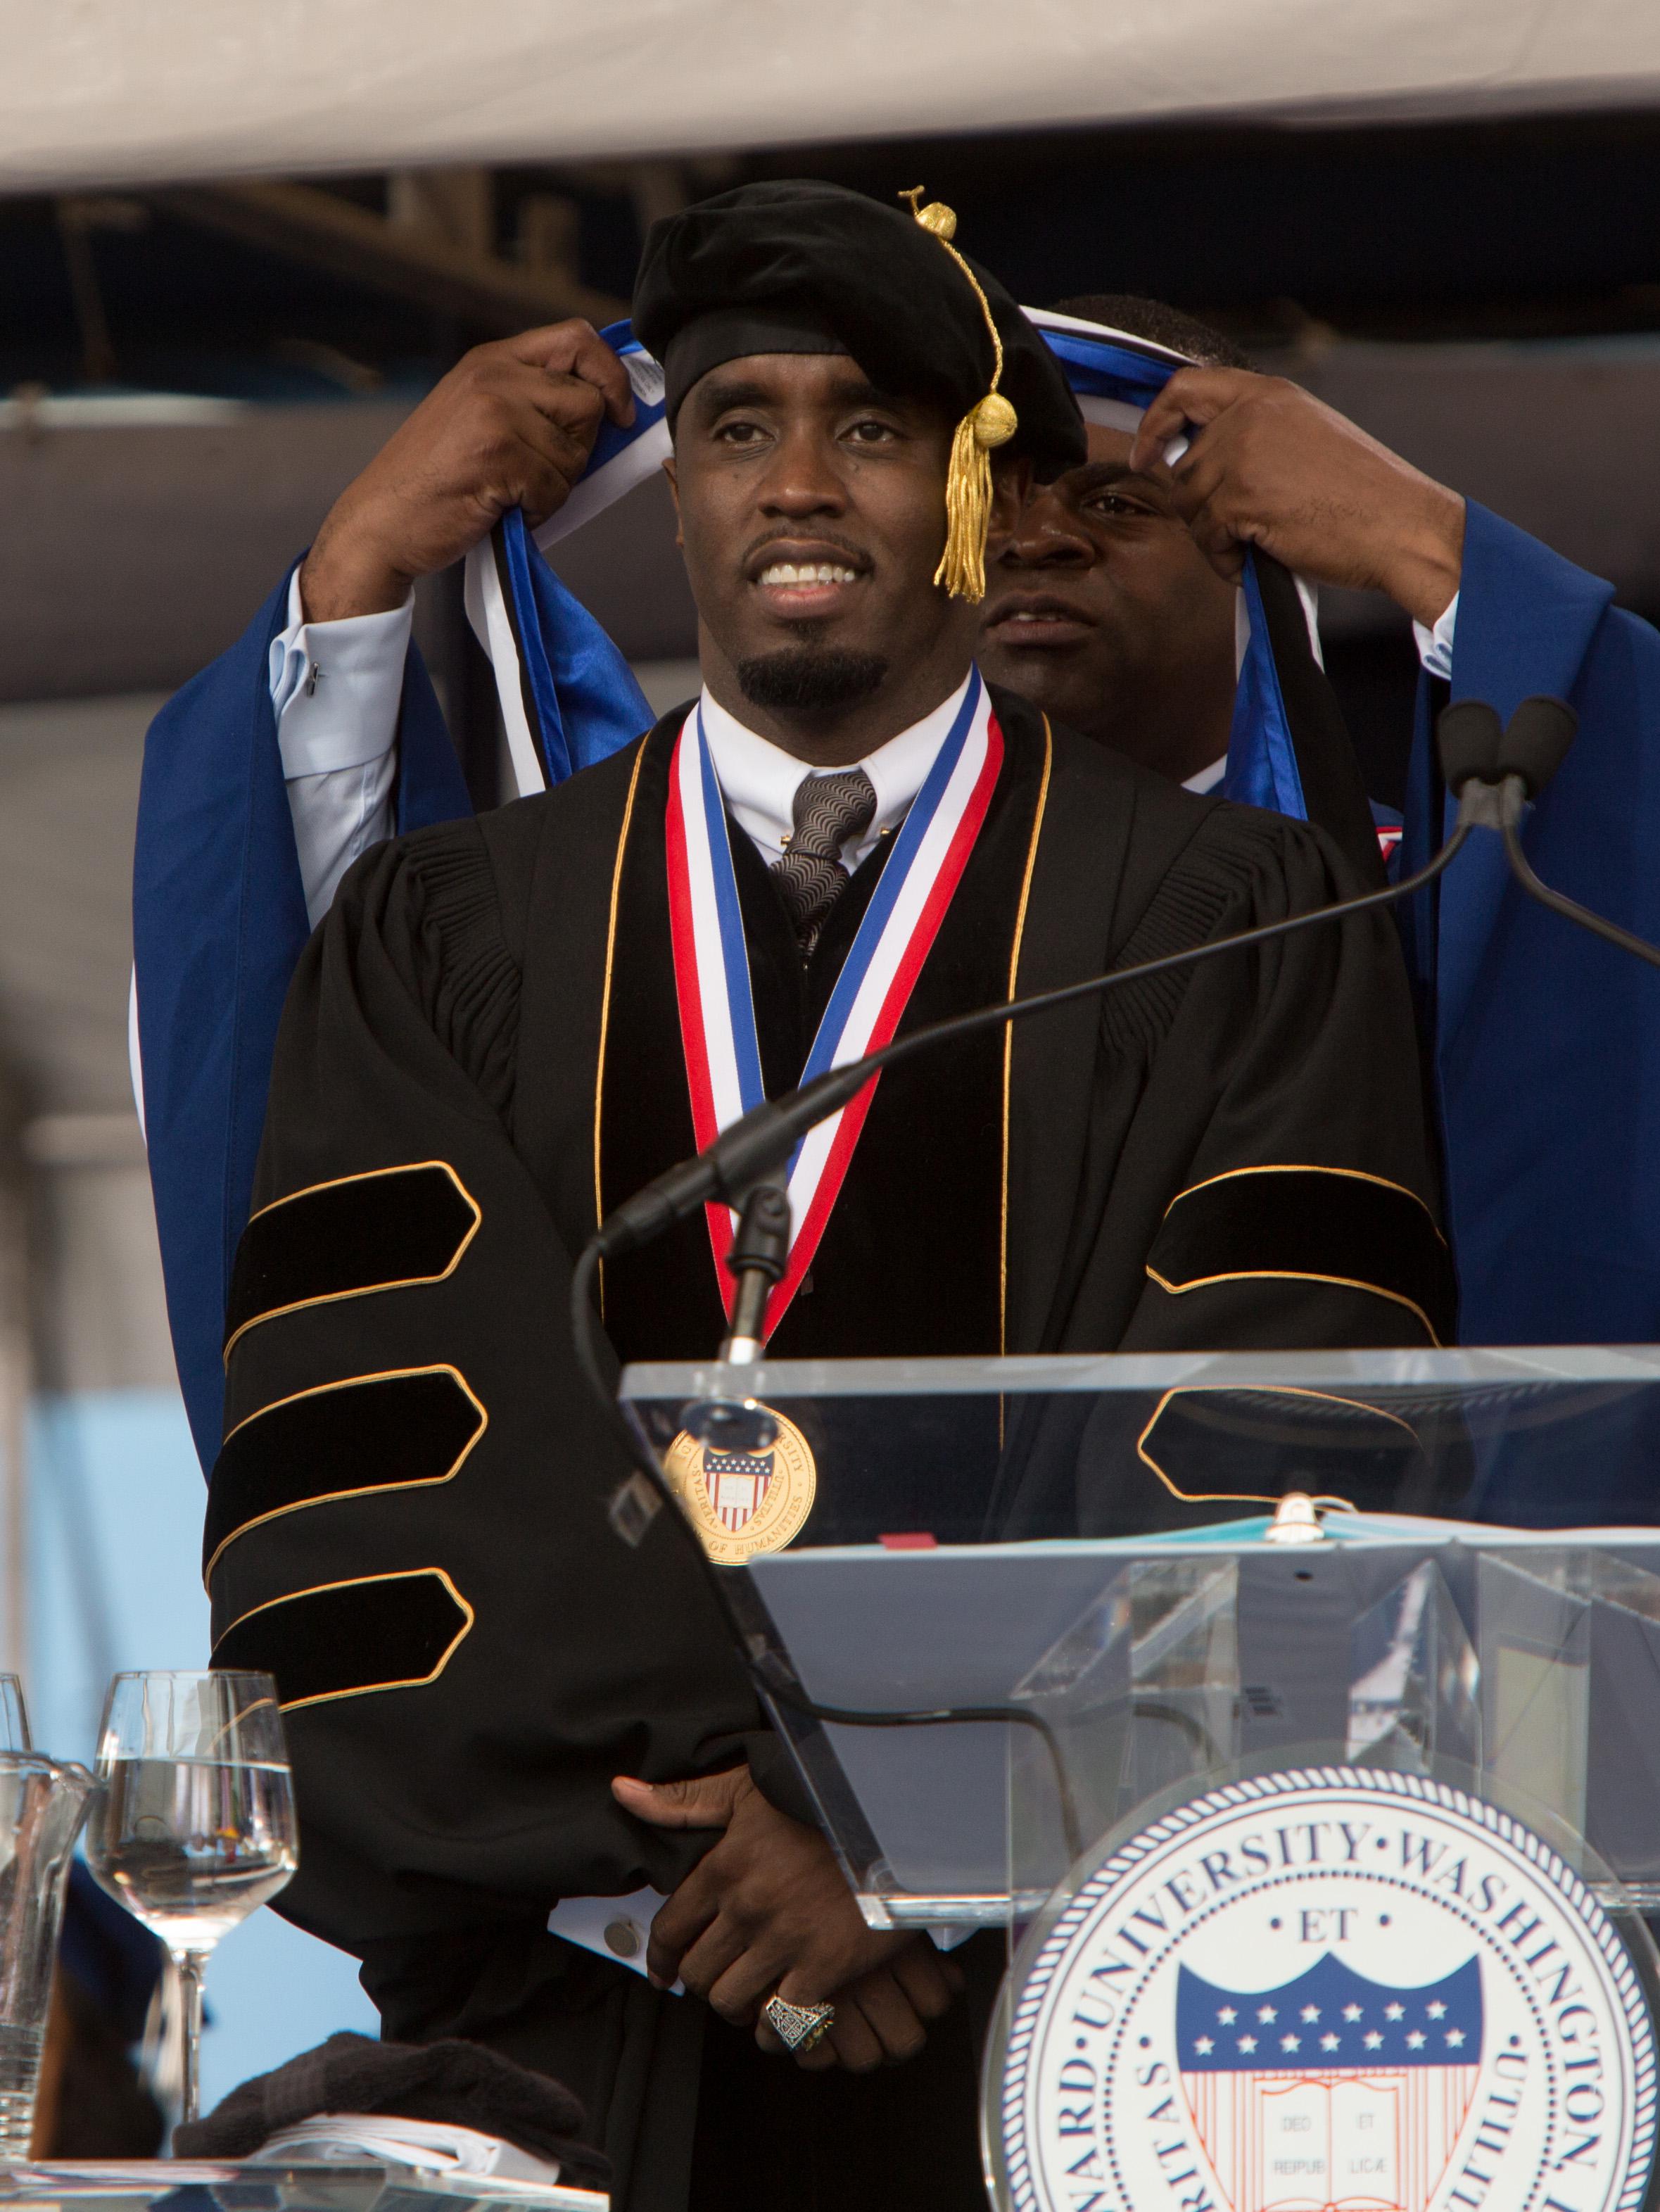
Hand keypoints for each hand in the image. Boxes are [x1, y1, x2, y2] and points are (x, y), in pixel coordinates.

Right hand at [300, 321, 634, 620]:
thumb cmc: (434, 482)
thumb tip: (610, 409)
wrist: (381, 523)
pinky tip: (502, 510)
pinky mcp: (499, 455)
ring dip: (555, 488)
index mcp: (491, 360)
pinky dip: (540, 512)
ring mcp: (496, 412)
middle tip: (536, 473)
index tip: (620, 413)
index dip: (611, 374)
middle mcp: (494, 375)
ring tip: (510, 494)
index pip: (577, 338)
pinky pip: (557, 488)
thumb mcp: (476, 418)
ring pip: (576, 453)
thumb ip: (530, 401)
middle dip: (579, 449)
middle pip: (589, 402)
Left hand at [612, 1767, 958, 2068]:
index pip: (671, 1928)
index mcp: (723, 1866)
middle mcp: (746, 1907)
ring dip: (735, 2004)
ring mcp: (783, 1940)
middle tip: (716, 1978)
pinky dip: (775, 2027)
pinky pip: (781, 2019)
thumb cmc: (819, 1799)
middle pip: (698, 1971)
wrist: (892, 1818)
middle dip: (701, 1980)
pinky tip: (781, 2016)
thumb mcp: (746, 1788)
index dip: (661, 1958)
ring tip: (748, 1996)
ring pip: (731, 1999)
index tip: (663, 1973)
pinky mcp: (822, 1967)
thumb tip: (622, 1792)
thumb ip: (683, 1799)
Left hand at [1129, 368, 1464, 628]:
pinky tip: (1252, 564)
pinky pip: (1206, 537)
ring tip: (1249, 548)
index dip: (1156, 422)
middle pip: (1184, 466)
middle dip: (1197, 507)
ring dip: (1211, 537)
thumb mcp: (1306, 438)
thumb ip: (1256, 436)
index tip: (1145, 455)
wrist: (1401, 526)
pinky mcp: (1242, 497)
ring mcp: (1244, 454)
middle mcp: (1250, 415)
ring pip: (1188, 504)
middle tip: (1231, 533)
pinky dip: (1223, 560)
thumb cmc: (1363, 496)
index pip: (1186, 388)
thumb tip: (1197, 463)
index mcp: (1268, 394)